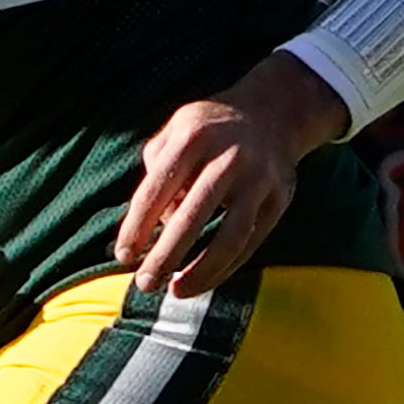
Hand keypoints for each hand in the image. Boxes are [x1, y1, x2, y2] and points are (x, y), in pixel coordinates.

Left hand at [115, 57, 344, 298]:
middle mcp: (229, 157)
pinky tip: (202, 281)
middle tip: (144, 283)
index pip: (156, 189)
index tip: (123, 255)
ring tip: (176, 292)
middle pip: (191, 216)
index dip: (137, 226)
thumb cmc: (208, 129)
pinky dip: (226, 267)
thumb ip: (156, 170)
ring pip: (230, 237)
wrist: (274, 111)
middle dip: (165, 255)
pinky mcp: (280, 198)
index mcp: (193, 136)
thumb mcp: (175, 130)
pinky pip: (251, 242)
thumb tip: (154, 224)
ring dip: (201, 271)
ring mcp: (259, 179)